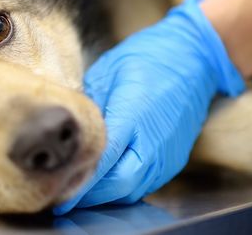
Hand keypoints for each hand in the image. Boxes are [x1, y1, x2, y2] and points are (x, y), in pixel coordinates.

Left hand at [55, 0, 243, 213]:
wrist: (193, 58)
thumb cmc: (147, 58)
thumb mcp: (107, 72)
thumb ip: (89, 108)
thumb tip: (68, 131)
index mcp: (134, 116)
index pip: (103, 161)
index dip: (79, 180)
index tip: (58, 189)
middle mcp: (153, 142)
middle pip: (118, 184)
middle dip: (90, 193)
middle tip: (64, 188)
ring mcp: (167, 154)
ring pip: (132, 189)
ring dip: (106, 193)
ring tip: (81, 185)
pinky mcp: (174, 160)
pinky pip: (145, 184)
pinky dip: (123, 186)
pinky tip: (107, 177)